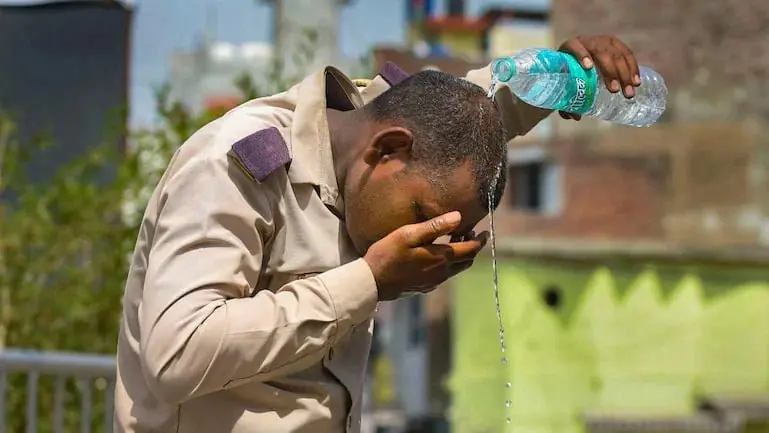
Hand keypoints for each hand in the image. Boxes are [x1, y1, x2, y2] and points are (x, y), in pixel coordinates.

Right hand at [363, 211, 487, 300]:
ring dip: (460, 255)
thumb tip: (459, 217)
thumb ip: (435, 226)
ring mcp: (434, 282)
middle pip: (467, 261)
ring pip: (457, 269)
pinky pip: (445, 275)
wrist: (372, 282)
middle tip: (469, 233)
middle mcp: (442, 272)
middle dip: (472, 247)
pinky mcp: (426, 287)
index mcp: (441, 258)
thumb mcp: (409, 234)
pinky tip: (437, 255)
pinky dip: (449, 263)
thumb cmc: (387, 254)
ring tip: (454, 240)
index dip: (480, 240)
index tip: (485, 231)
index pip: (471, 249)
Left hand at [557, 34, 640, 120]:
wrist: (576, 58)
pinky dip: (633, 68)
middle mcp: (587, 41)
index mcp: (570, 47)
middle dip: (610, 71)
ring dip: (625, 73)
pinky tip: (636, 82)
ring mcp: (603, 41)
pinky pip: (627, 54)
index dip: (581, 56)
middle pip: (601, 53)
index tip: (588, 68)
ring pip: (617, 55)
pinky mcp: (615, 44)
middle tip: (615, 90)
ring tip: (629, 91)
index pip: (575, 48)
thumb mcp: (563, 85)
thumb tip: (576, 116)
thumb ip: (565, 102)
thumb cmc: (568, 76)